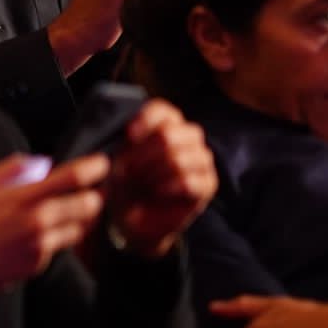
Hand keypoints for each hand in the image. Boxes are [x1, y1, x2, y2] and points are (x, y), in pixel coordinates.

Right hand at [0, 152, 109, 305]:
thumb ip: (12, 169)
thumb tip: (41, 163)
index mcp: (23, 198)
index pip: (71, 178)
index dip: (92, 167)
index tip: (100, 162)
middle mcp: (38, 222)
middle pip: (89, 205)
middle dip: (94, 195)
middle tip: (91, 190)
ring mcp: (42, 246)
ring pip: (80, 229)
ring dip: (78, 219)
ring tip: (65, 212)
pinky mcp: (41, 264)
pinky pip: (60, 246)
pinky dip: (56, 238)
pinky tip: (37, 234)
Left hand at [104, 99, 216, 257]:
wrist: (134, 217)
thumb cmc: (125, 183)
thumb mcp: (119, 159)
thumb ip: (129, 143)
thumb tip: (133, 135)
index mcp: (166, 125)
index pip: (163, 110)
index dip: (146, 120)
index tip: (129, 136)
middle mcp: (188, 138)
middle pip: (170, 133)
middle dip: (144, 153)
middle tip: (129, 170)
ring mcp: (201, 160)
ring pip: (180, 157)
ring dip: (153, 172)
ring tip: (142, 183)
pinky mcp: (208, 184)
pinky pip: (190, 180)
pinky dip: (168, 187)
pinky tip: (158, 191)